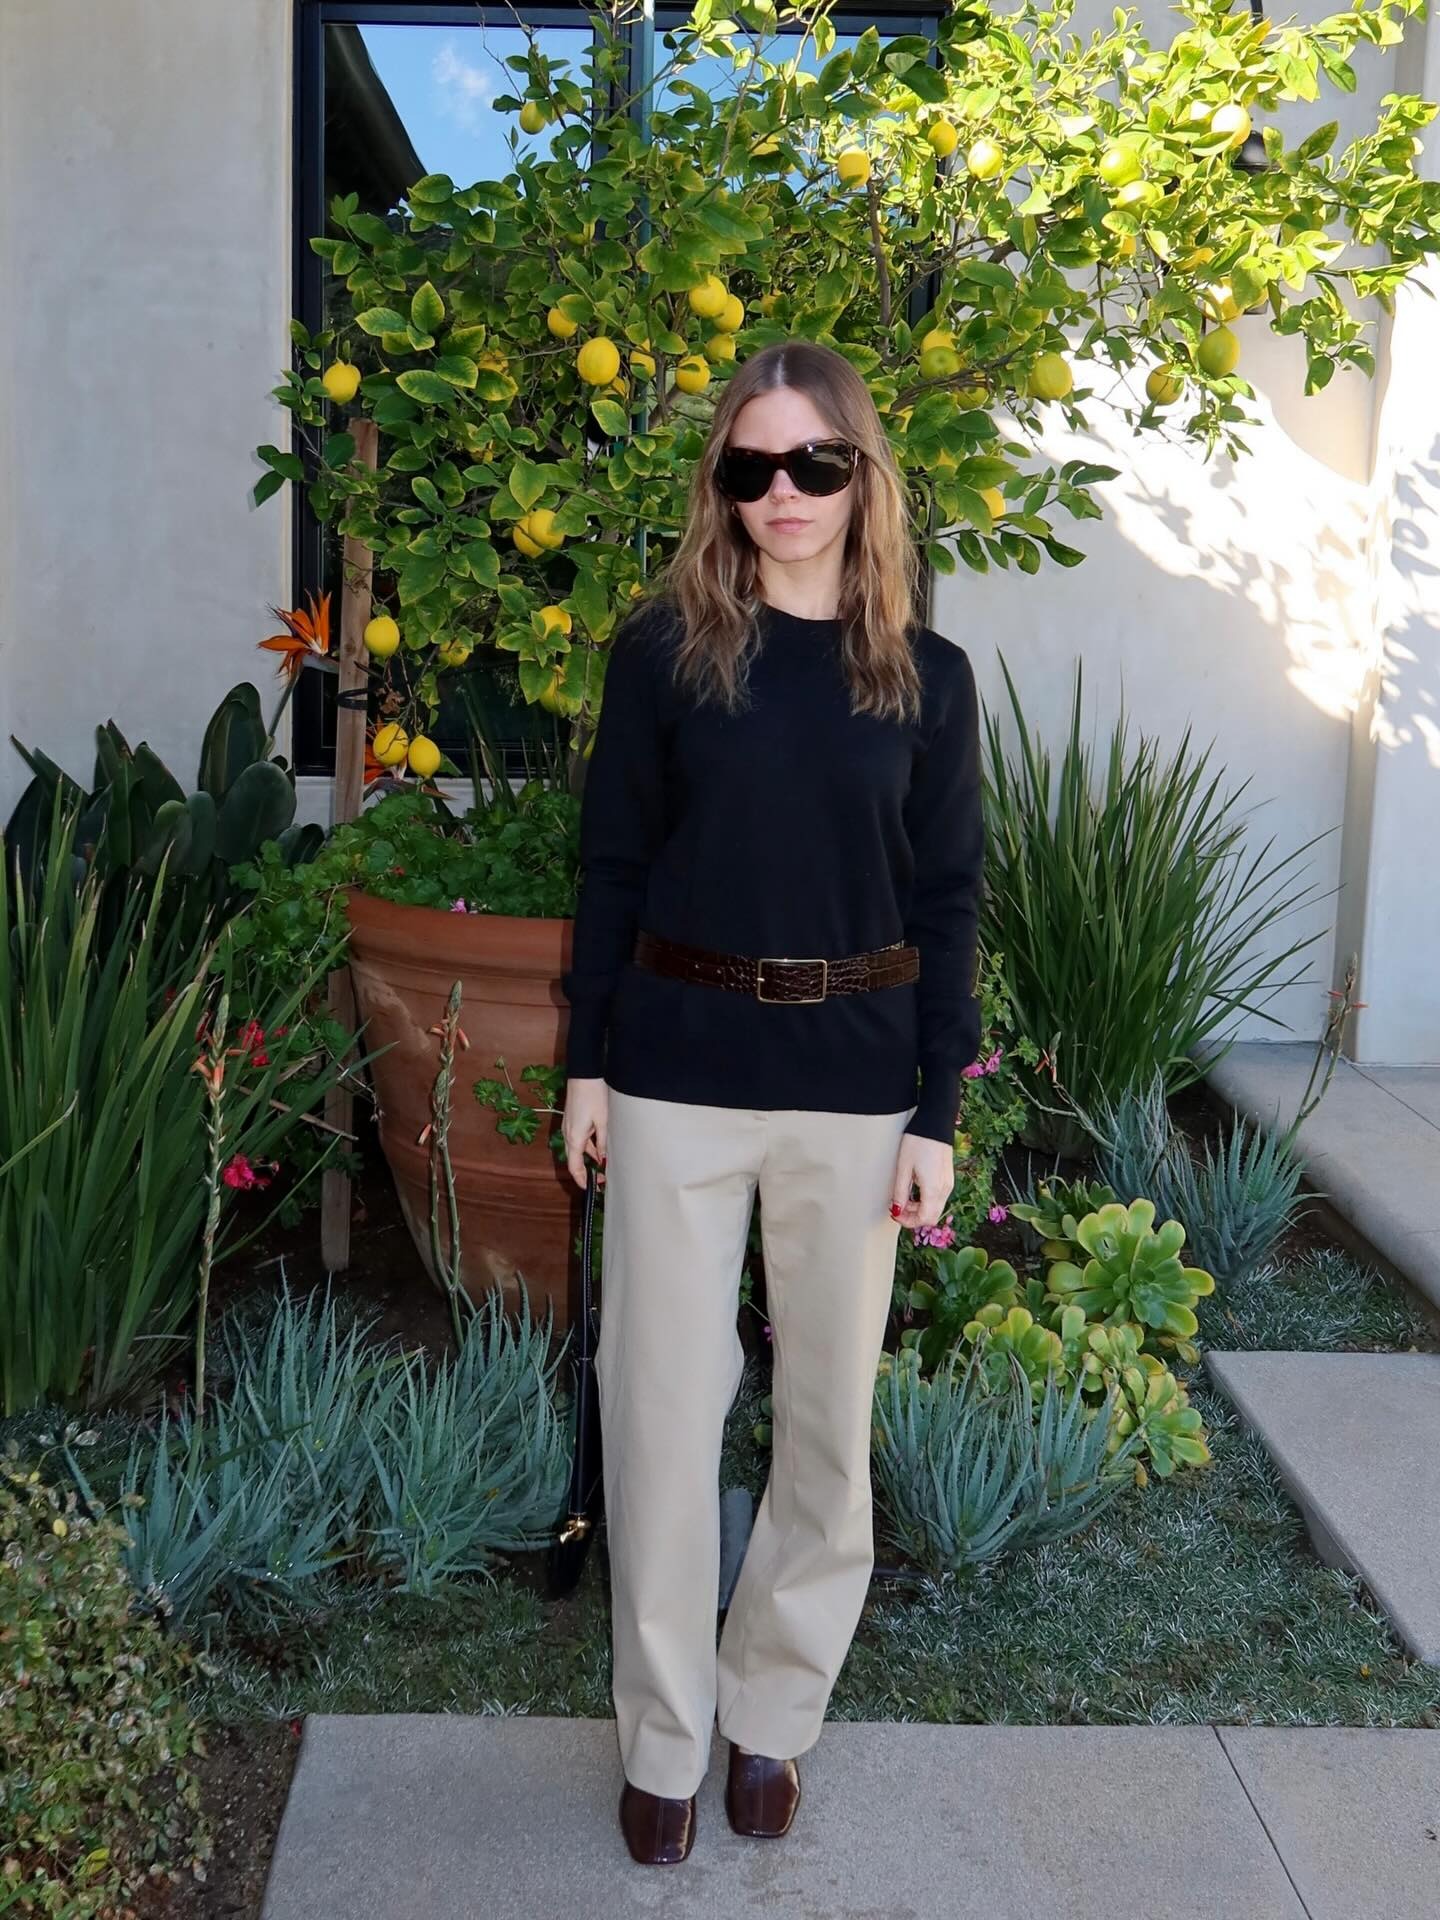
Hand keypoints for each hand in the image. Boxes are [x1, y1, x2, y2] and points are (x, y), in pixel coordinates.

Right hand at [563, 1076, 607, 1191]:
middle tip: (601, 1179)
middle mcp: (568, 1134)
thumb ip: (602, 1142)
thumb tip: (603, 1158)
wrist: (584, 1075)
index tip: (590, 1188)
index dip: (581, 1180)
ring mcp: (568, 1127)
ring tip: (604, 1165)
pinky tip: (599, 1148)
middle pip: (575, 1160)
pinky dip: (588, 1147)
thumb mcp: (603, 1121)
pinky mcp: (572, 1120)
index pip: (574, 1166)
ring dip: (589, 1158)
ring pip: (578, 1149)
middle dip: (586, 1171)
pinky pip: (579, 1139)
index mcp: (574, 1138)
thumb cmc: (594, 1096)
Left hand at [890, 1131, 954, 1230]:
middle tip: (897, 1208)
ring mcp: (948, 1183)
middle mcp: (945, 1189)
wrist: (935, 1123)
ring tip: (903, 1198)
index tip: (894, 1214)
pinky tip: (914, 1190)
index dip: (908, 1222)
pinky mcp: (947, 1177)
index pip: (924, 1219)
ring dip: (919, 1209)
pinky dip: (926, 1200)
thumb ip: (900, 1193)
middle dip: (914, 1217)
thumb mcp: (904, 1168)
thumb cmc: (918, 1142)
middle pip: (932, 1216)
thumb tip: (897, 1211)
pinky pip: (938, 1197)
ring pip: (936, 1208)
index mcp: (934, 1189)